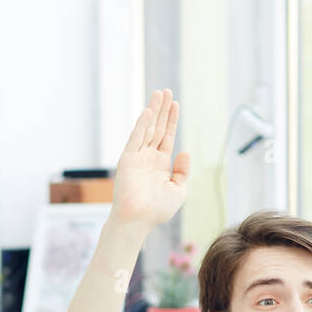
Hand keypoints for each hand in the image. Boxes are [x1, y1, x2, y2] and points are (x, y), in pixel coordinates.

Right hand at [111, 88, 191, 232]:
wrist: (138, 220)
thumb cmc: (157, 210)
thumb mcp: (178, 190)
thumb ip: (182, 171)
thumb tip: (184, 152)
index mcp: (159, 165)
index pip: (166, 137)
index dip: (171, 120)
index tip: (175, 104)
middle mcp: (147, 158)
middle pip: (157, 128)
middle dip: (163, 110)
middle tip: (167, 91)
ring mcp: (136, 157)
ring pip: (147, 129)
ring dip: (154, 111)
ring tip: (160, 94)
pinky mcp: (127, 160)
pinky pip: (136, 137)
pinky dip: (142, 124)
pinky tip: (149, 111)